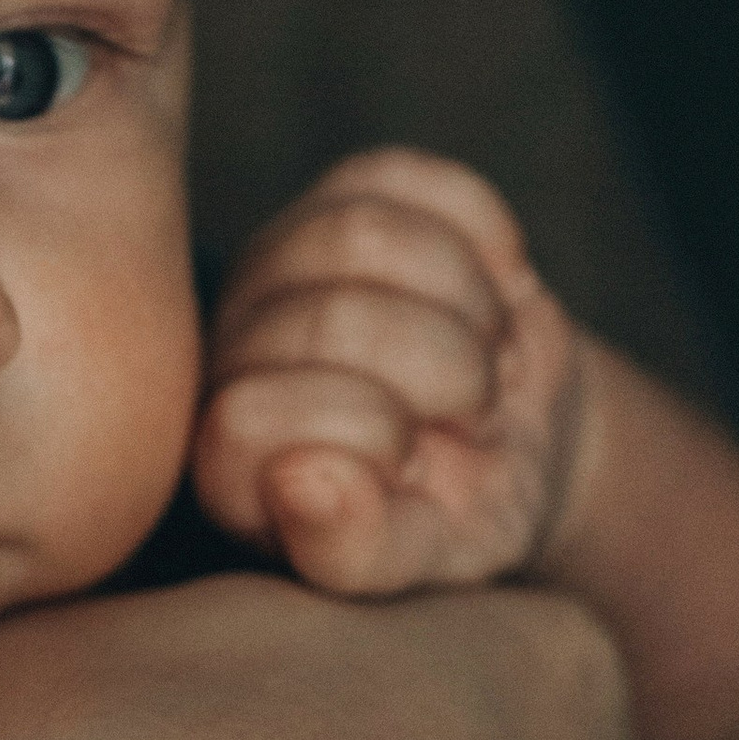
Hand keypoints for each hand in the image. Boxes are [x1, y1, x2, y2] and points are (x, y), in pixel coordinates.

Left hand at [193, 147, 585, 595]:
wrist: (515, 439)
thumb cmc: (454, 515)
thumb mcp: (424, 558)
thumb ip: (355, 549)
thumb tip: (300, 481)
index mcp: (223, 454)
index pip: (248, 417)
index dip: (368, 434)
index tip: (416, 467)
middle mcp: (229, 350)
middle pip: (330, 318)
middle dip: (447, 372)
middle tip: (475, 414)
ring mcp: (281, 261)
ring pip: (363, 234)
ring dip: (468, 304)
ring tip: (485, 359)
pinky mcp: (349, 191)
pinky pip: (420, 181)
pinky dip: (490, 244)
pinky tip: (494, 294)